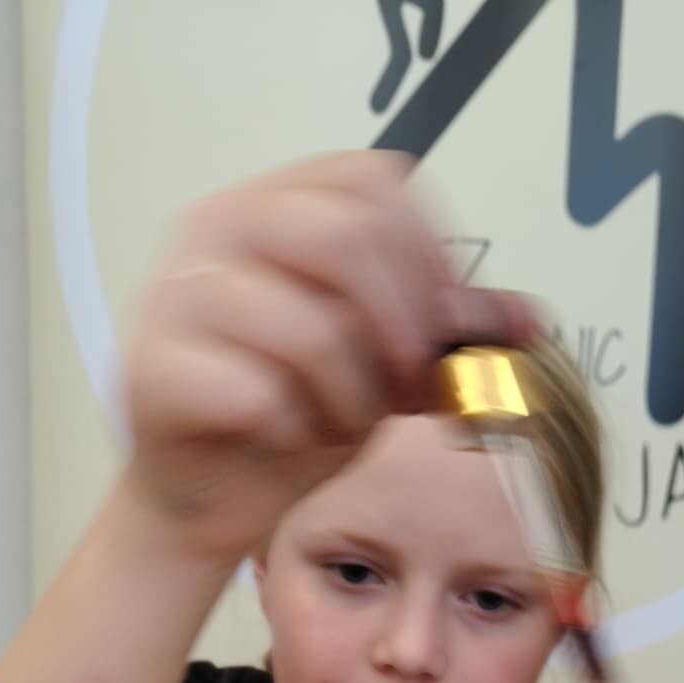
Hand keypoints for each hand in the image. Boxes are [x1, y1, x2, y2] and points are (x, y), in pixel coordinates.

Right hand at [121, 151, 532, 558]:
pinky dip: (292, 429)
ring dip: (348, 395)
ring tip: (340, 424)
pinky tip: (285, 440)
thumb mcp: (386, 369)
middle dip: (399, 329)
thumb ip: (445, 336)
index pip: (374, 182)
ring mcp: (176, 293)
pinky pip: (256, 393)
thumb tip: (530, 320)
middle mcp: (218, 226)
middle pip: (344, 238)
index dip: (427, 256)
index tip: (439, 330)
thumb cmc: (293, 419)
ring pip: (306, 325)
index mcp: (277, 203)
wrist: (211, 499)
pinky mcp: (154, 367)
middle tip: (405, 388)